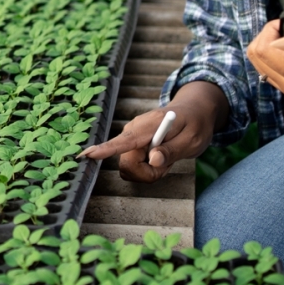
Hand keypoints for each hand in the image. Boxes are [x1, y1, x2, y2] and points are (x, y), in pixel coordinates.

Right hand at [77, 82, 226, 182]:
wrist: (195, 111)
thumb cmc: (196, 123)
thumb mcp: (192, 139)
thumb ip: (172, 150)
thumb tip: (153, 160)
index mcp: (149, 126)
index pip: (125, 141)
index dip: (105, 149)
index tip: (86, 155)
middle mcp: (135, 130)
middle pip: (127, 163)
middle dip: (146, 173)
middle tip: (167, 166)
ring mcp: (133, 136)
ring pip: (130, 167)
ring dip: (149, 171)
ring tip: (167, 159)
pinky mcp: (133, 144)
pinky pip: (134, 165)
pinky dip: (148, 168)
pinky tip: (160, 157)